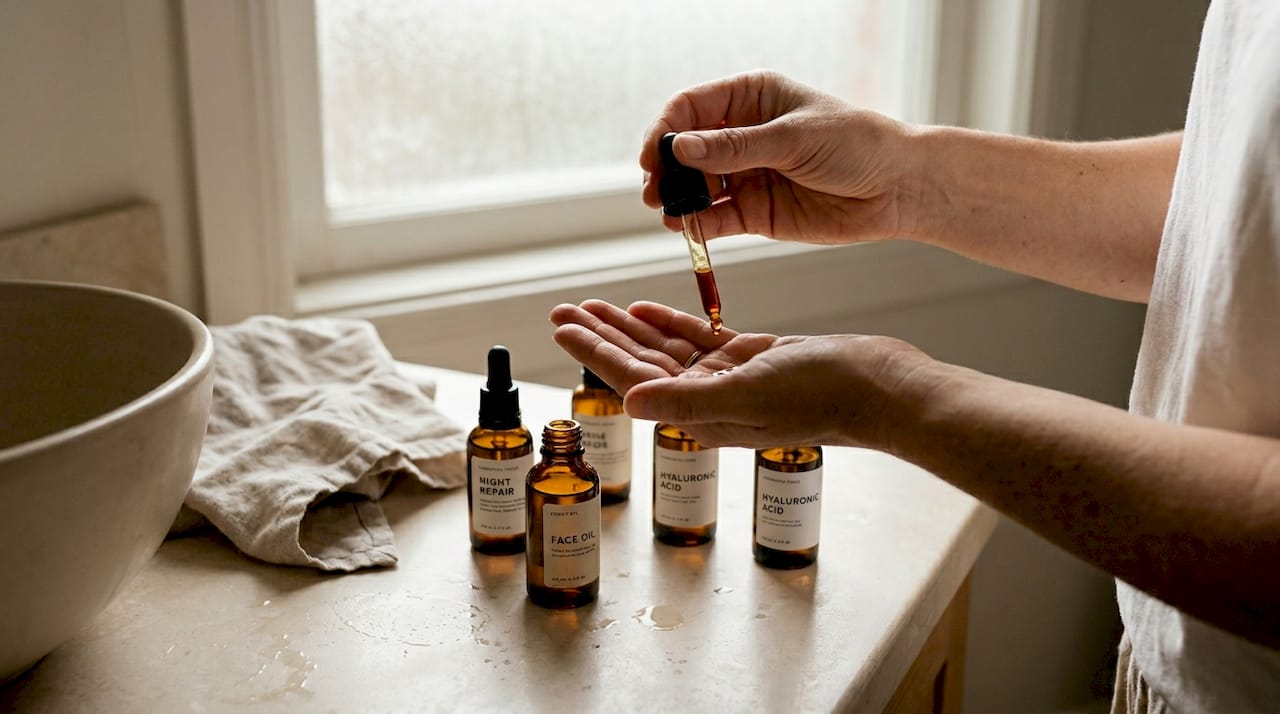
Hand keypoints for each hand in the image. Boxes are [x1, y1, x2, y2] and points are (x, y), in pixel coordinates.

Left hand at [549, 299, 934, 449]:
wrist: (878, 388)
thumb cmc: (820, 397)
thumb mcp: (748, 394)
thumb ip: (686, 401)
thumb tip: (631, 405)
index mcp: (700, 413)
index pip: (632, 379)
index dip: (593, 352)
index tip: (562, 327)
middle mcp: (707, 399)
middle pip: (639, 362)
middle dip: (599, 335)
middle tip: (562, 310)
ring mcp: (729, 379)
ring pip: (665, 348)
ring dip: (628, 326)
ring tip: (592, 304)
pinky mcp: (751, 359)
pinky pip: (699, 339)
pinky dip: (671, 322)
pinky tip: (644, 308)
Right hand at [640, 70, 917, 245]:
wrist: (897, 188)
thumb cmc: (857, 144)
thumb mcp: (793, 138)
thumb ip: (735, 147)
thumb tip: (681, 147)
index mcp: (751, 98)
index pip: (691, 108)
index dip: (666, 131)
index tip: (655, 156)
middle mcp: (742, 135)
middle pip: (685, 150)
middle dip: (666, 168)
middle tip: (655, 189)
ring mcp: (745, 175)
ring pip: (695, 186)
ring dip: (677, 199)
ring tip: (668, 211)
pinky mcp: (754, 211)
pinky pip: (715, 217)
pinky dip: (697, 224)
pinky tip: (686, 227)